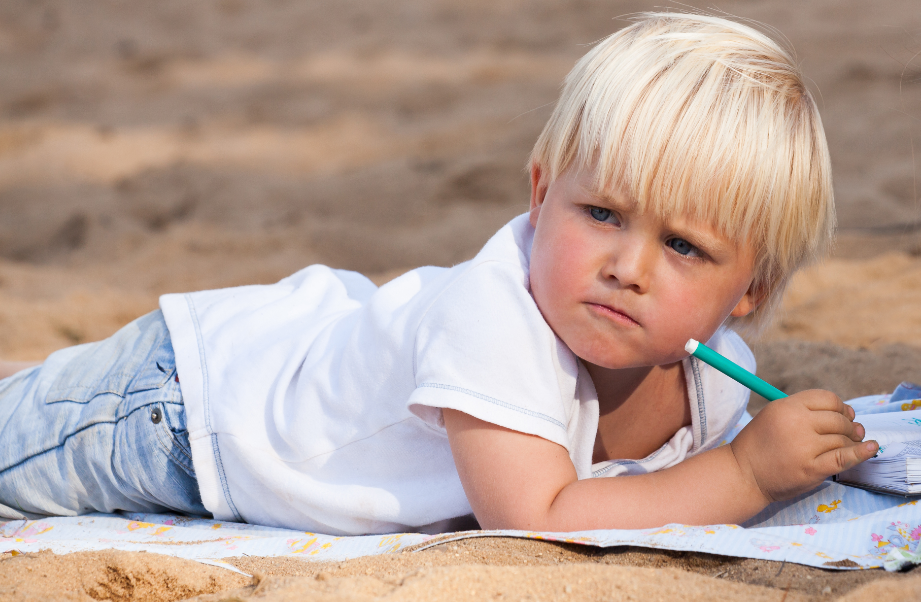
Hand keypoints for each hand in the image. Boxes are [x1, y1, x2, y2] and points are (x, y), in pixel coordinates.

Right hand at [729, 389, 877, 502]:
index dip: (841, 406)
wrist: (743, 474)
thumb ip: (803, 411)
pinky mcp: (812, 469)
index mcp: (787, 406)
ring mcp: (805, 447)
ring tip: (853, 443)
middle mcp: (797, 423)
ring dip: (852, 441)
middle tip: (852, 432)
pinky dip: (861, 453)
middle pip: (838, 419)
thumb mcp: (774, 415)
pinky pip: (844, 458)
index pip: (827, 399)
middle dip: (849, 425)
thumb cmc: (758, 444)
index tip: (845, 414)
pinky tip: (871, 448)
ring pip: (842, 439)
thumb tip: (847, 414)